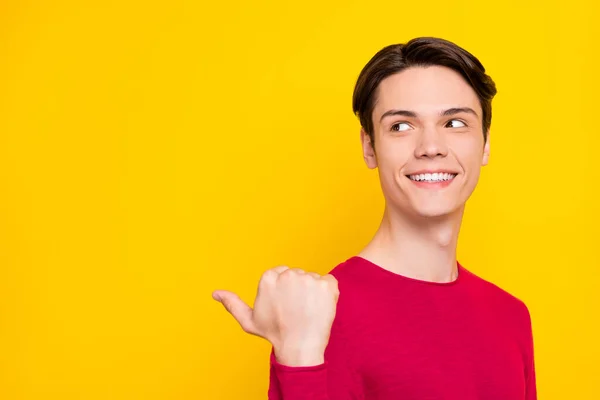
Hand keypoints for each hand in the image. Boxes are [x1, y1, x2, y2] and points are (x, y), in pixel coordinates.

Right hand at [212, 266, 338, 365]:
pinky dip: (328, 294)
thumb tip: (215, 293)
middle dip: (298, 289)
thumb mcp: (249, 320)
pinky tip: (320, 308)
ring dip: (313, 292)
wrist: (299, 347)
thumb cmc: (274, 334)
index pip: (281, 273)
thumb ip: (232, 303)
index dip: (284, 290)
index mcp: (268, 278)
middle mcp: (288, 274)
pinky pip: (329, 282)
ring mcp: (308, 279)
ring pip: (312, 279)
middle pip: (297, 274)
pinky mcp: (327, 285)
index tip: (285, 305)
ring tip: (307, 311)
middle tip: (296, 310)